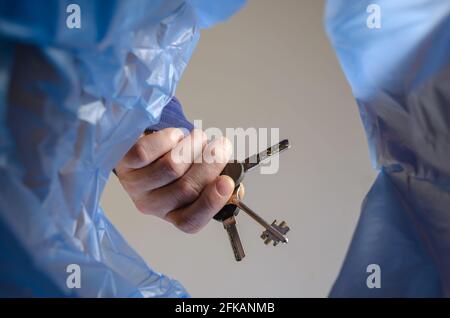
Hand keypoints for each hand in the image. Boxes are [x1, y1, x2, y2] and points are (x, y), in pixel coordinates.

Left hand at [115, 128, 234, 232]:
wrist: (139, 148)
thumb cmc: (171, 163)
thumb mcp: (193, 177)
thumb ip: (213, 181)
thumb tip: (231, 179)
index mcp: (173, 213)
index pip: (191, 221)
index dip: (211, 203)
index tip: (227, 182)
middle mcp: (153, 205)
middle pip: (186, 189)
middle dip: (210, 164)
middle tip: (221, 146)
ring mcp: (136, 186)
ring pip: (171, 168)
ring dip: (192, 147)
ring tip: (199, 137)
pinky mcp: (124, 164)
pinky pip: (147, 152)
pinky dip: (167, 139)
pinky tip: (175, 135)